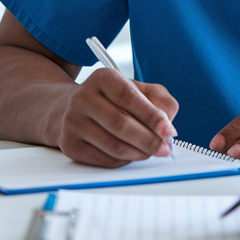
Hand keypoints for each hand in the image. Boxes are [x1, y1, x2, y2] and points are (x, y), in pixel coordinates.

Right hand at [57, 68, 178, 166]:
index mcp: (103, 78)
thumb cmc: (115, 100)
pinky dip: (125, 161)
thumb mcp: (140, 89)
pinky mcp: (70, 145)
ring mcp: (72, 122)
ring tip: (151, 151)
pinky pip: (104, 160)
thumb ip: (160, 102)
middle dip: (149, 140)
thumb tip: (167, 128)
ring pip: (113, 146)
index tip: (169, 130)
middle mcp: (83, 98)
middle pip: (120, 124)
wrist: (74, 109)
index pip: (128, 97)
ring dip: (139, 153)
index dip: (151, 116)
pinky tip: (132, 154)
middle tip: (164, 148)